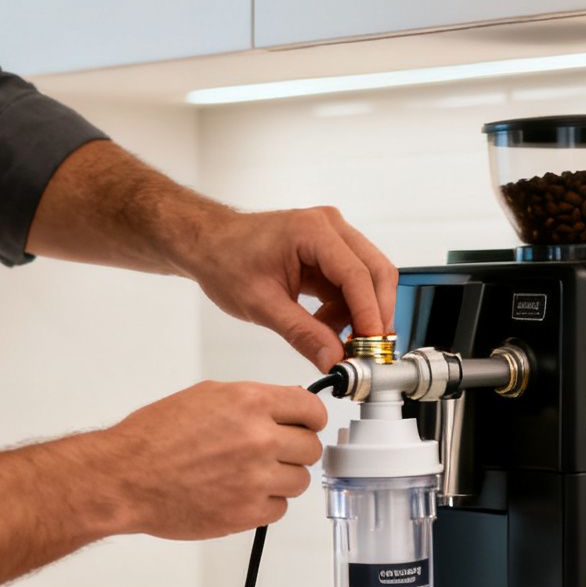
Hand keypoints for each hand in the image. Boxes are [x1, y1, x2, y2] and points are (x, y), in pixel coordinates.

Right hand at [91, 381, 327, 539]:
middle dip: (294, 451)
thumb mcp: (207, 397)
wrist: (125, 478)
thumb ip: (252, 402)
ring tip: (249, 475)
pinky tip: (239, 494)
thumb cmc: (155, 438)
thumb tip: (284, 408)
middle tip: (272, 454)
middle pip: (310, 448)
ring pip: (299, 481)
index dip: (310, 420)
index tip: (305, 426)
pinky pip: (280, 509)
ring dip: (281, 479)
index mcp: (250, 403)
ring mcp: (256, 479)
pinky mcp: (248, 513)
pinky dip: (265, 504)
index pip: (312, 411)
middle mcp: (259, 439)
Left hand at [178, 207, 398, 371]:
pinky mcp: (329, 252)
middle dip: (376, 315)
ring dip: (360, 315)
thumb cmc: (225, 260)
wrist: (209, 245)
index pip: (356, 275)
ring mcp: (332, 237)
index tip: (372, 347)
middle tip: (369, 351)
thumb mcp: (262, 305)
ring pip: (369, 279)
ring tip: (336, 342)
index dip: (369, 315)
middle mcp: (329, 227)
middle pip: (376, 272)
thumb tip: (333, 359)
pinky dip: (346, 311)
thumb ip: (302, 334)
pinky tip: (325, 327)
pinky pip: (352, 284)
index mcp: (312, 231)